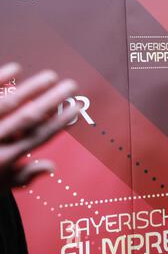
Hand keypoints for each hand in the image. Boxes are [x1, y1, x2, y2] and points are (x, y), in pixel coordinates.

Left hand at [0, 62, 78, 191]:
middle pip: (29, 117)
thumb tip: (50, 167)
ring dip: (32, 87)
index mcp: (5, 158)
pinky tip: (16, 68)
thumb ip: (24, 176)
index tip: (75, 108)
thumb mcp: (0, 185)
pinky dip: (0, 79)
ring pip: (10, 102)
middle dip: (53, 100)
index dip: (60, 122)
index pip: (39, 136)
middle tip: (70, 87)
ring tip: (51, 76)